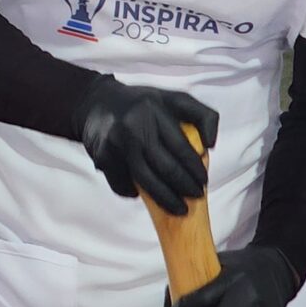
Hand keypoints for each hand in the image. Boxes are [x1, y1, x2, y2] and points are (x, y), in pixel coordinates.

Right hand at [73, 77, 216, 215]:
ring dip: (166, 199)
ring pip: (145, 181)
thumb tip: (210, 146)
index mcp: (155, 110)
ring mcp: (115, 142)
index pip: (181, 148)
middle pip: (165, 167)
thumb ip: (203, 116)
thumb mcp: (175, 99)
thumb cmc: (143, 103)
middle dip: (184, 187)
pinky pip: (122, 184)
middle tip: (195, 196)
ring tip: (179, 208)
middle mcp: (134, 126)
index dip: (195, 169)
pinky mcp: (101, 156)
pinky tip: (146, 195)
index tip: (203, 182)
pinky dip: (134, 194)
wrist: (95, 101)